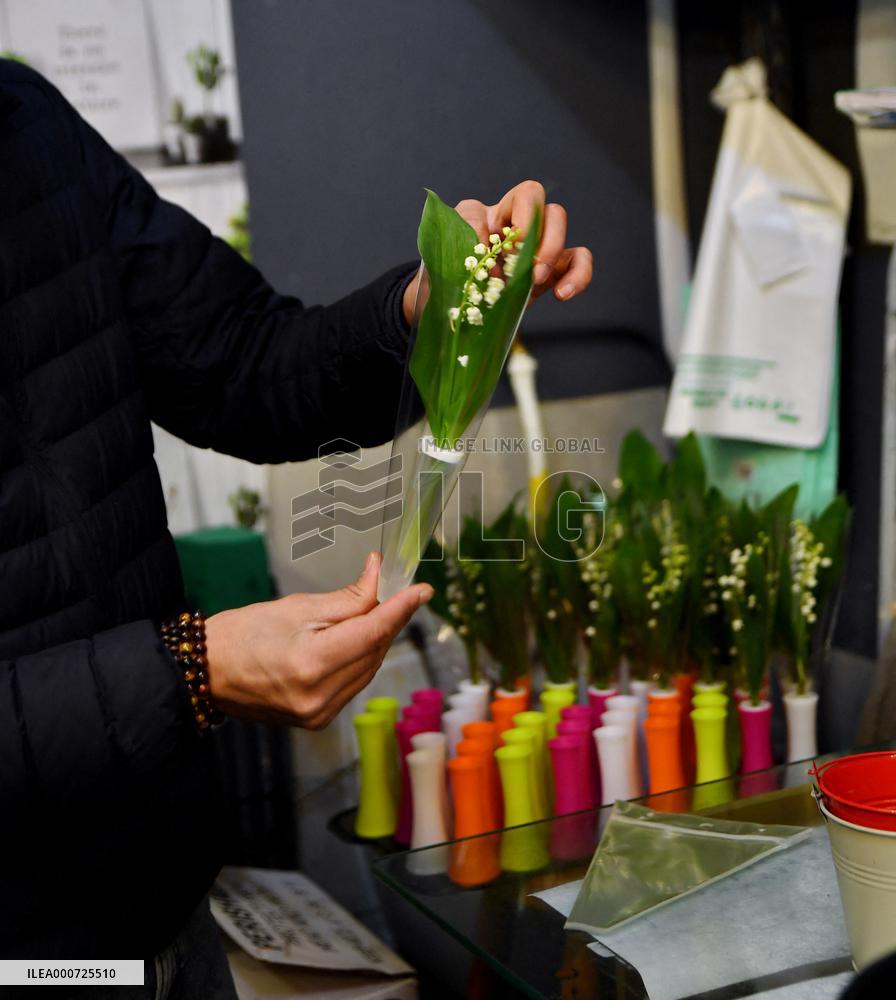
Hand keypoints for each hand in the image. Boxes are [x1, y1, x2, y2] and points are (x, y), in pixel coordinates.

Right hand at [204, 552, 432, 728]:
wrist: (207, 672)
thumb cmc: (243, 634)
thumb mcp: (296, 607)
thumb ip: (347, 598)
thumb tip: (380, 576)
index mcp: (312, 664)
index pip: (373, 632)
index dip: (401, 608)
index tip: (422, 590)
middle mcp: (320, 696)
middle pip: (375, 651)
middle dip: (388, 620)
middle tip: (394, 591)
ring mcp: (320, 713)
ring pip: (370, 668)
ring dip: (376, 640)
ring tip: (368, 614)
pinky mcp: (319, 720)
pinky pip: (355, 683)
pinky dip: (360, 660)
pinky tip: (353, 642)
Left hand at [402, 179, 592, 323]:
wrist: (440, 308)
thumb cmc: (441, 275)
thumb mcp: (442, 251)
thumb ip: (463, 241)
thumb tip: (489, 248)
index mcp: (492, 215)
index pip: (524, 196)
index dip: (524, 218)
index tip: (509, 245)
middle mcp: (518, 226)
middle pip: (550, 211)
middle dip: (542, 239)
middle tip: (525, 270)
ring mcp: (536, 250)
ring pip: (566, 236)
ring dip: (554, 256)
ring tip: (535, 282)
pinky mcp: (548, 275)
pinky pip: (576, 264)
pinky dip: (578, 276)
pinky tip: (562, 294)